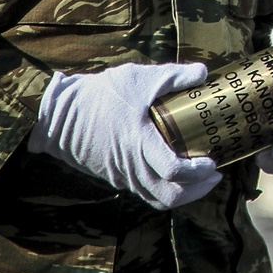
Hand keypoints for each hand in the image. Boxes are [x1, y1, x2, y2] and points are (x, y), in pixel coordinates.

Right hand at [26, 61, 222, 209]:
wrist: (58, 114)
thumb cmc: (101, 94)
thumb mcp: (140, 77)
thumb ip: (175, 75)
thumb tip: (205, 73)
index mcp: (139, 144)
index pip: (173, 171)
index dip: (198, 172)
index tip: (213, 161)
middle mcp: (131, 167)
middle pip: (169, 196)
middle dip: (196, 191)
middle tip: (214, 176)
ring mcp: (122, 175)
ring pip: (157, 199)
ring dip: (182, 194)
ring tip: (200, 178)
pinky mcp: (116, 176)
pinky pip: (145, 192)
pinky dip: (165, 189)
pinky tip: (176, 175)